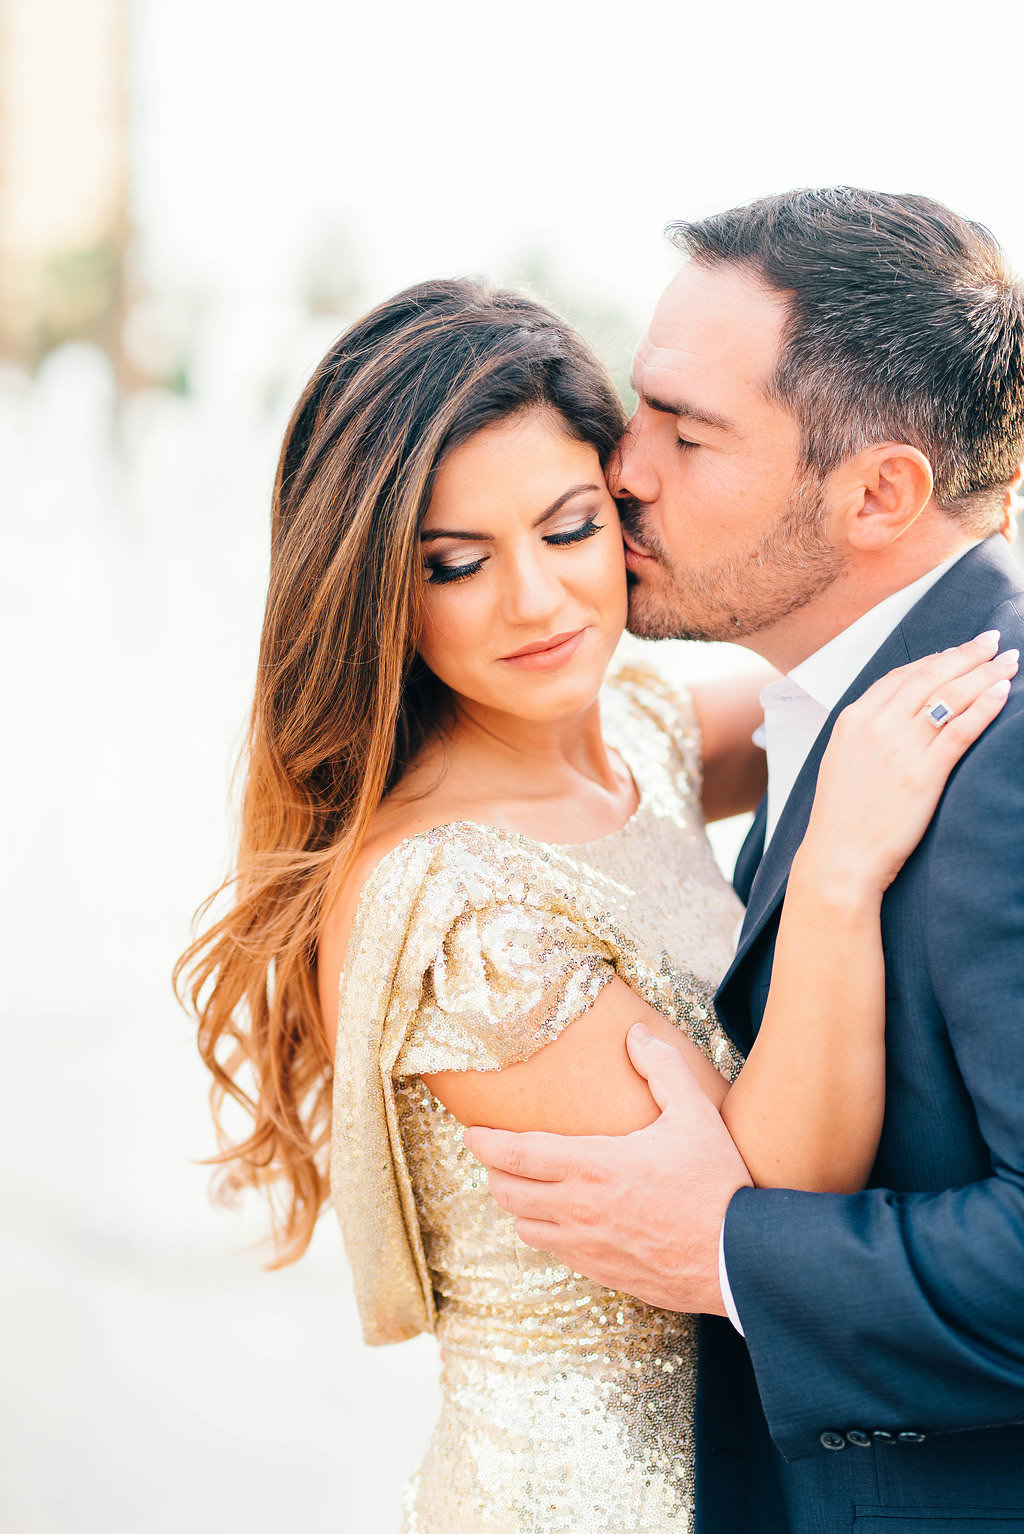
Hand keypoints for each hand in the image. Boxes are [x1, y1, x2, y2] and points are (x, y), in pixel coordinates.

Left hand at [464, 1024, 750, 1312]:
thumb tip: (635, 1035)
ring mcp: (588, 1247)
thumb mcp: (694, 1113)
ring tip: (528, 1189)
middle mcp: (579, 1209)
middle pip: (508, 1193)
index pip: (515, 1154)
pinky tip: (564, 1222)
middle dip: (495, 1172)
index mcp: (592, 1166)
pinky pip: (556, 1253)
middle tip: (497, 1157)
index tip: (471, 1133)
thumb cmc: (717, 1183)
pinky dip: (548, 1234)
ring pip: (525, 1228)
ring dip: (519, 1206)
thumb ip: (662, 1068)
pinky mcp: (603, 1273)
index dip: (485, 1143)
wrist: (739, 1258)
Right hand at [799, 631, 1016, 900]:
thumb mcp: (843, 761)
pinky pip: (961, 729)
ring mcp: (899, 748)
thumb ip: (867, 732)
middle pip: (930, 676)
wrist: (839, 858)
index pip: (901, 675)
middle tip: (993, 641)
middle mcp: (876, 726)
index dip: (935, 659)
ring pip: (950, 696)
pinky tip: (1003, 693)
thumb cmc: (842, 817)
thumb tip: (899, 715)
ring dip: (984, 674)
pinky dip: (985, 706)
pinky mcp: (923, 774)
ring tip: (1008, 662)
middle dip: (967, 654)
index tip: (958, 652)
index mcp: (853, 719)